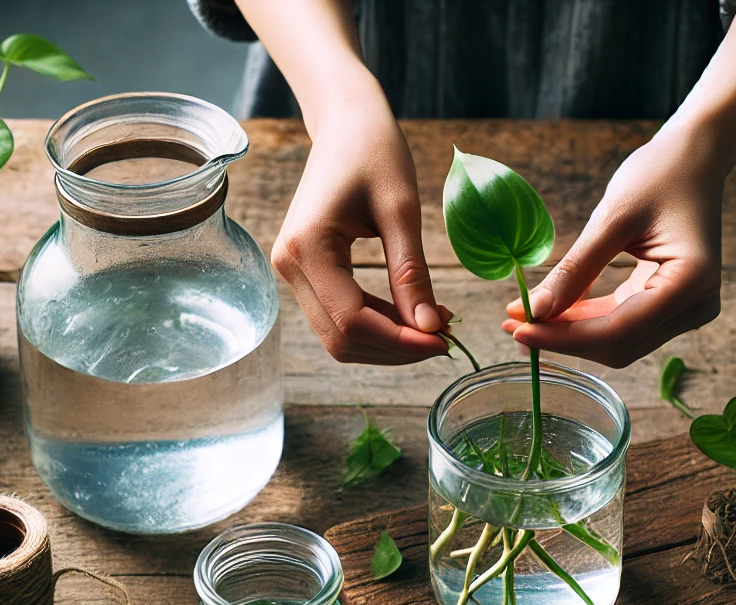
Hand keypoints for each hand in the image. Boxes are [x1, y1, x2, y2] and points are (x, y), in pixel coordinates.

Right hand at [272, 100, 447, 364]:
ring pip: (339, 336)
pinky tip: (412, 314)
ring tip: (433, 323)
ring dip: (387, 342)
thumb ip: (412, 273)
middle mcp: (289, 266)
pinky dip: (377, 325)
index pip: (353, 321)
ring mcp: (292, 271)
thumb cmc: (375, 152)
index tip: (446, 340)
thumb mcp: (401, 210)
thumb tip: (430, 329)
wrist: (346, 124)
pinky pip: (339, 316)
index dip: (401, 343)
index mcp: (308, 247)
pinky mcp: (305, 272)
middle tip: (445, 335)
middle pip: (342, 339)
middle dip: (396, 348)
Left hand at [502, 130, 724, 367]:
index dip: (564, 337)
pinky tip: (551, 312)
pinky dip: (587, 320)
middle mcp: (696, 306)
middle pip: (619, 345)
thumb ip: (576, 269)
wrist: (694, 157)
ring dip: (571, 333)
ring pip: (619, 341)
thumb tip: (534, 312)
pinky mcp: (672, 304)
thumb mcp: (613, 218)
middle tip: (513, 326)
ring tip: (525, 318)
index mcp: (691, 283)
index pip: (617, 332)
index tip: (518, 331)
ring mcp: (687, 309)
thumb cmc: (660, 174)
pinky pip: (623, 323)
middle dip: (564, 339)